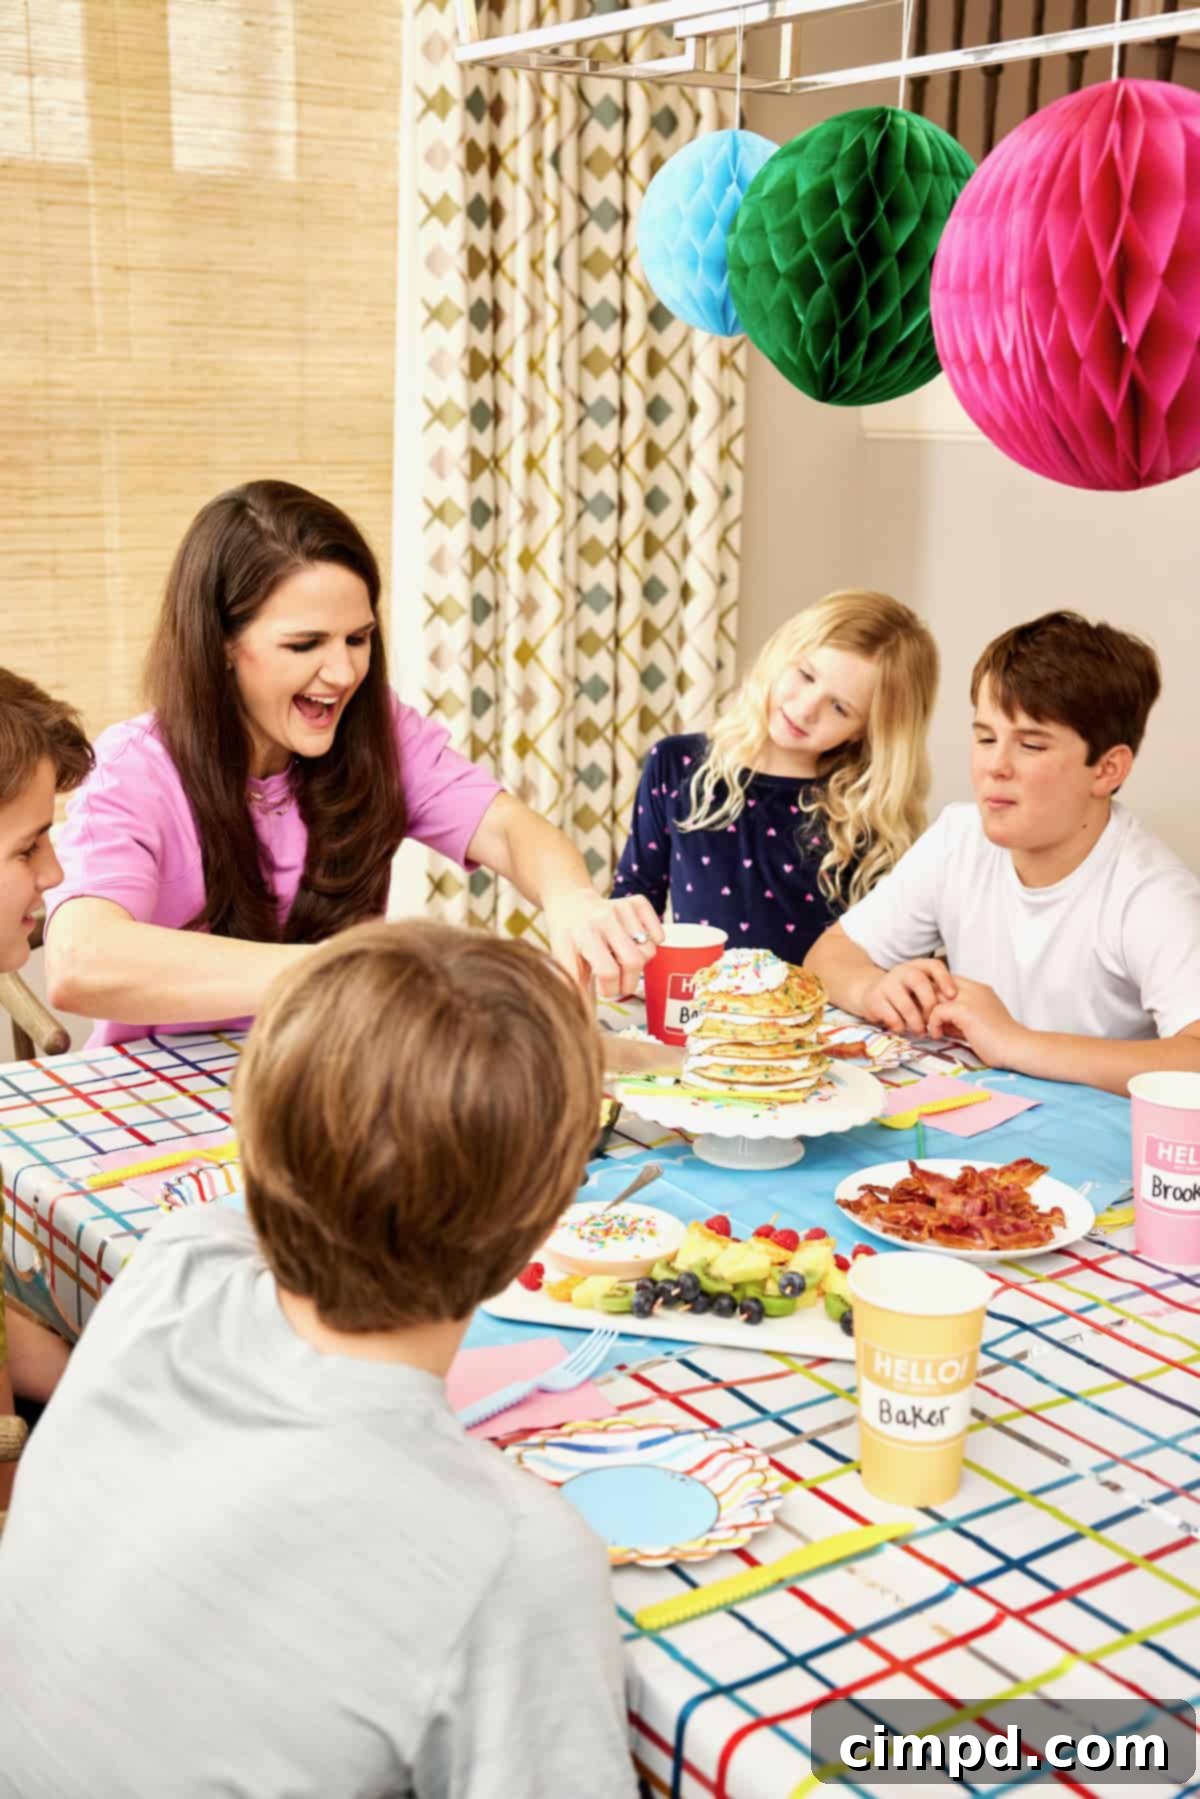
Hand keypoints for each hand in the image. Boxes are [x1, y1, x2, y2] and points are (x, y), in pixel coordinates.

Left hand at [544, 891, 663, 998]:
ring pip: (649, 950)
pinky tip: (635, 944)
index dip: (610, 989)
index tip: (605, 990)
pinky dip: (653, 943)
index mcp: (585, 934)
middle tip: (619, 983)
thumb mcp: (562, 958)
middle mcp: (605, 918)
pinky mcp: (638, 903)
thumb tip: (585, 1014)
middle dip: (629, 982)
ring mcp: (623, 908)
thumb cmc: (568, 936)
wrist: (570, 902)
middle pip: (634, 961)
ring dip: (640, 964)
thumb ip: (573, 984)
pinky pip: (659, 933)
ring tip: (623, 961)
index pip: (609, 971)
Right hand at [859, 958, 956, 1034]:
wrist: (870, 995)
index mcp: (917, 966)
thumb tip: (957, 1010)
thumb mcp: (920, 989)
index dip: (945, 979)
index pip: (934, 965)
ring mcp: (886, 983)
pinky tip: (903, 1029)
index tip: (952, 996)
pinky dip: (901, 1026)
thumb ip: (936, 993)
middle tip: (934, 1020)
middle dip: (929, 1004)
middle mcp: (901, 971)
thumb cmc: (904, 995)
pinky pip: (892, 1016)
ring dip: (916, 1022)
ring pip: (906, 1004)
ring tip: (921, 1031)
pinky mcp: (874, 998)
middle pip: (919, 982)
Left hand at [925, 977, 1030, 1070]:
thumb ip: (958, 1018)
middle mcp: (975, 989)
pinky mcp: (966, 1011)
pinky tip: (938, 1035)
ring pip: (934, 995)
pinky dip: (933, 1023)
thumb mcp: (976, 1024)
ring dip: (927, 1013)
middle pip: (938, 984)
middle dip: (926, 1003)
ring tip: (930, 1028)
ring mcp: (971, 998)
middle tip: (923, 1021)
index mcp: (979, 990)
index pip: (947, 980)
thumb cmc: (1000, 1043)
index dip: (935, 995)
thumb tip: (938, 1022)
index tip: (930, 1013)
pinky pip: (937, 1011)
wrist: (1018, 1049)